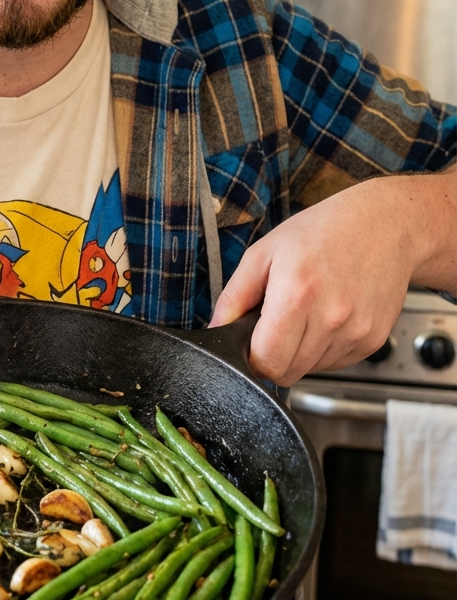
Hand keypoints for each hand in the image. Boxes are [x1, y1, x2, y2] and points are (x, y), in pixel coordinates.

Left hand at [209, 171, 456, 385]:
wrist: (385, 226)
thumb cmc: (323, 232)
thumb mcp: (265, 252)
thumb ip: (234, 296)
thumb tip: (215, 329)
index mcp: (297, 294)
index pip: (266, 362)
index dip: (252, 356)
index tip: (253, 339)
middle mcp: (331, 317)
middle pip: (287, 373)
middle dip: (274, 354)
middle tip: (279, 320)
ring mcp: (356, 332)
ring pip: (310, 370)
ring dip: (300, 352)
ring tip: (308, 312)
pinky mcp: (373, 341)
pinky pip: (335, 363)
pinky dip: (324, 348)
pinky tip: (329, 316)